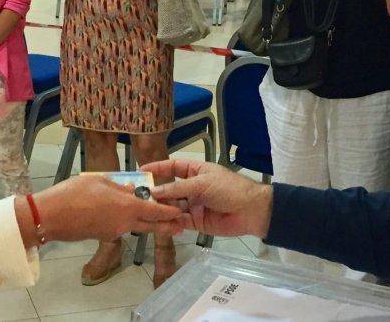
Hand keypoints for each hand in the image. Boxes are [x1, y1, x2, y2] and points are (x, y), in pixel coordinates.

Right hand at [31, 175, 183, 242]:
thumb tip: (131, 188)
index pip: (155, 210)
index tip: (180, 210)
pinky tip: (123, 214)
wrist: (51, 216)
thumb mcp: (98, 181)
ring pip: (135, 226)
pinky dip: (127, 222)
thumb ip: (118, 186)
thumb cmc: (74, 193)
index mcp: (127, 206)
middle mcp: (124, 222)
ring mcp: (114, 231)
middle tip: (180, 226)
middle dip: (167, 225)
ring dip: (147, 223)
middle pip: (151, 225)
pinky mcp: (102, 236)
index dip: (169, 211)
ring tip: (157, 219)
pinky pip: (120, 227)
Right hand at [143, 159, 272, 237]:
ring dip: (162, 208)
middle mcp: (192, 187)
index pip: (173, 167)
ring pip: (172, 206)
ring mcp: (193, 205)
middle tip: (138, 197)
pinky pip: (179, 221)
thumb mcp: (202, 183)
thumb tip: (154, 191)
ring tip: (147, 211)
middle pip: (169, 189)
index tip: (141, 171)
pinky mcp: (196, 222)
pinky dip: (171, 222)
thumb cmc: (228, 189)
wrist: (251, 211)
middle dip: (156, 192)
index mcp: (196, 172)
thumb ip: (178, 189)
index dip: (158, 168)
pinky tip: (161, 223)